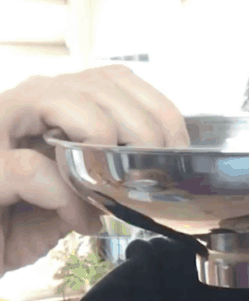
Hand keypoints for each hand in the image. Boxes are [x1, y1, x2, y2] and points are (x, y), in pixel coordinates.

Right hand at [0, 65, 189, 275]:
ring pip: (59, 99)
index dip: (158, 110)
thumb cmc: (20, 222)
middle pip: (98, 84)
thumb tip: (162, 170)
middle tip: (150, 174)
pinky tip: (76, 220)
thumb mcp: (78, 193)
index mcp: (51, 105)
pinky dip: (65, 197)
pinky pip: (32, 167)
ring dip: (101, 140)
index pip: (116, 78)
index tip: (176, 152)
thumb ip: (109, 170)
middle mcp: (22, 105)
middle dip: (142, 129)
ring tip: (110, 183)